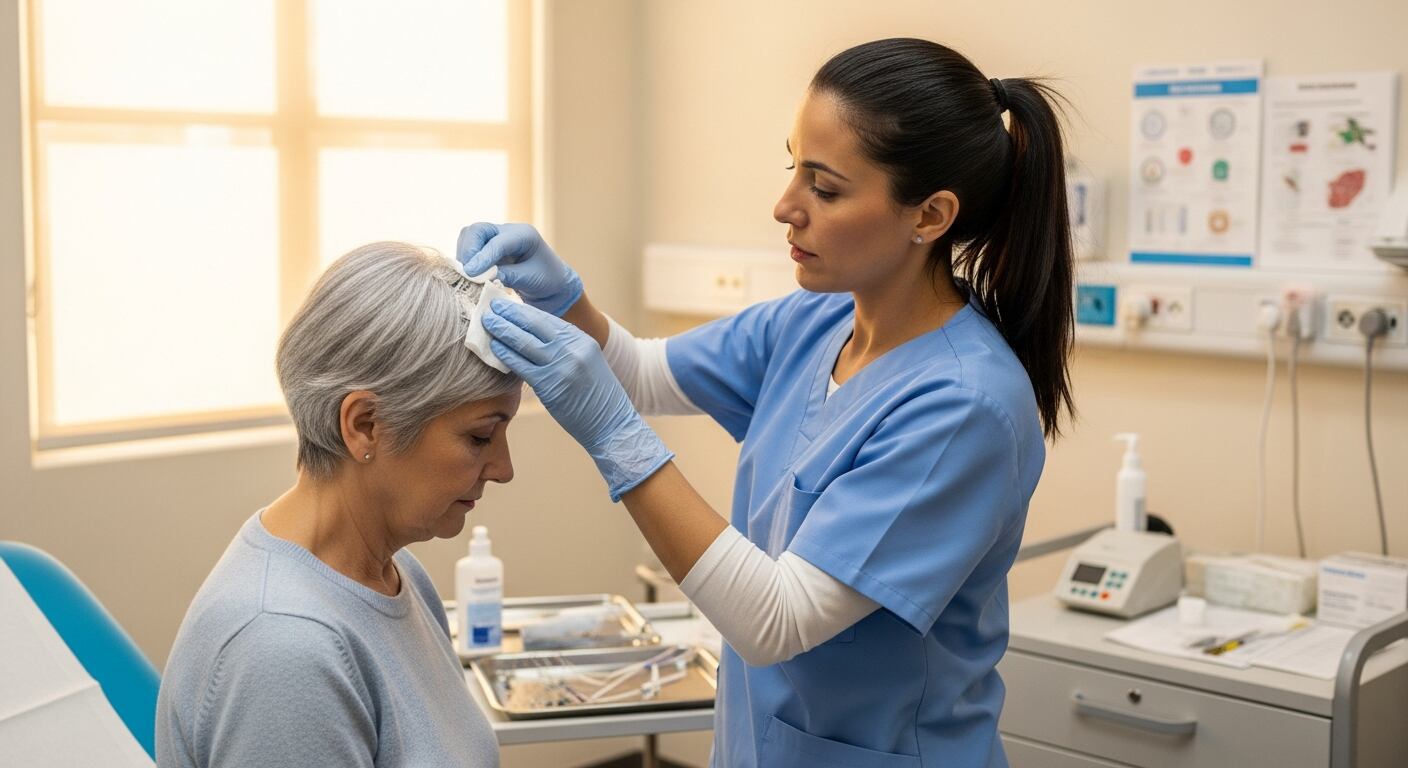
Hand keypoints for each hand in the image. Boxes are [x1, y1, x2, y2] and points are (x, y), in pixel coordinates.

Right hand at [457, 222, 583, 316]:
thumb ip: (509, 276)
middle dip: (468, 250)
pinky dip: (465, 260)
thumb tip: (484, 276)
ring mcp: (495, 238)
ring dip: (464, 255)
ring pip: (469, 237)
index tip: (470, 273)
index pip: (497, 242)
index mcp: (524, 235)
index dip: (482, 257)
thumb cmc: (548, 280)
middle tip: (467, 273)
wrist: (553, 283)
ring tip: (468, 275)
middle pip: (477, 230)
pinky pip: (469, 247)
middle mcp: (507, 231)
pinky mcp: (487, 248)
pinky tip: (470, 274)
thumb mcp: (532, 279)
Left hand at [481, 300, 672, 500]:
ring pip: (524, 342)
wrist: (612, 423)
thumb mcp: (586, 362)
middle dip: (510, 314)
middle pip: (534, 324)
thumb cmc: (596, 396)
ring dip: (503, 330)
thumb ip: (564, 348)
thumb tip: (534, 338)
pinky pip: (522, 365)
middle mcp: (572, 348)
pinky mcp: (550, 385)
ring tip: (487, 322)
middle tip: (491, 306)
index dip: (524, 310)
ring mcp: (561, 366)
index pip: (547, 318)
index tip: (508, 305)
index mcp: (581, 339)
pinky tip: (494, 347)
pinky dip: (505, 354)